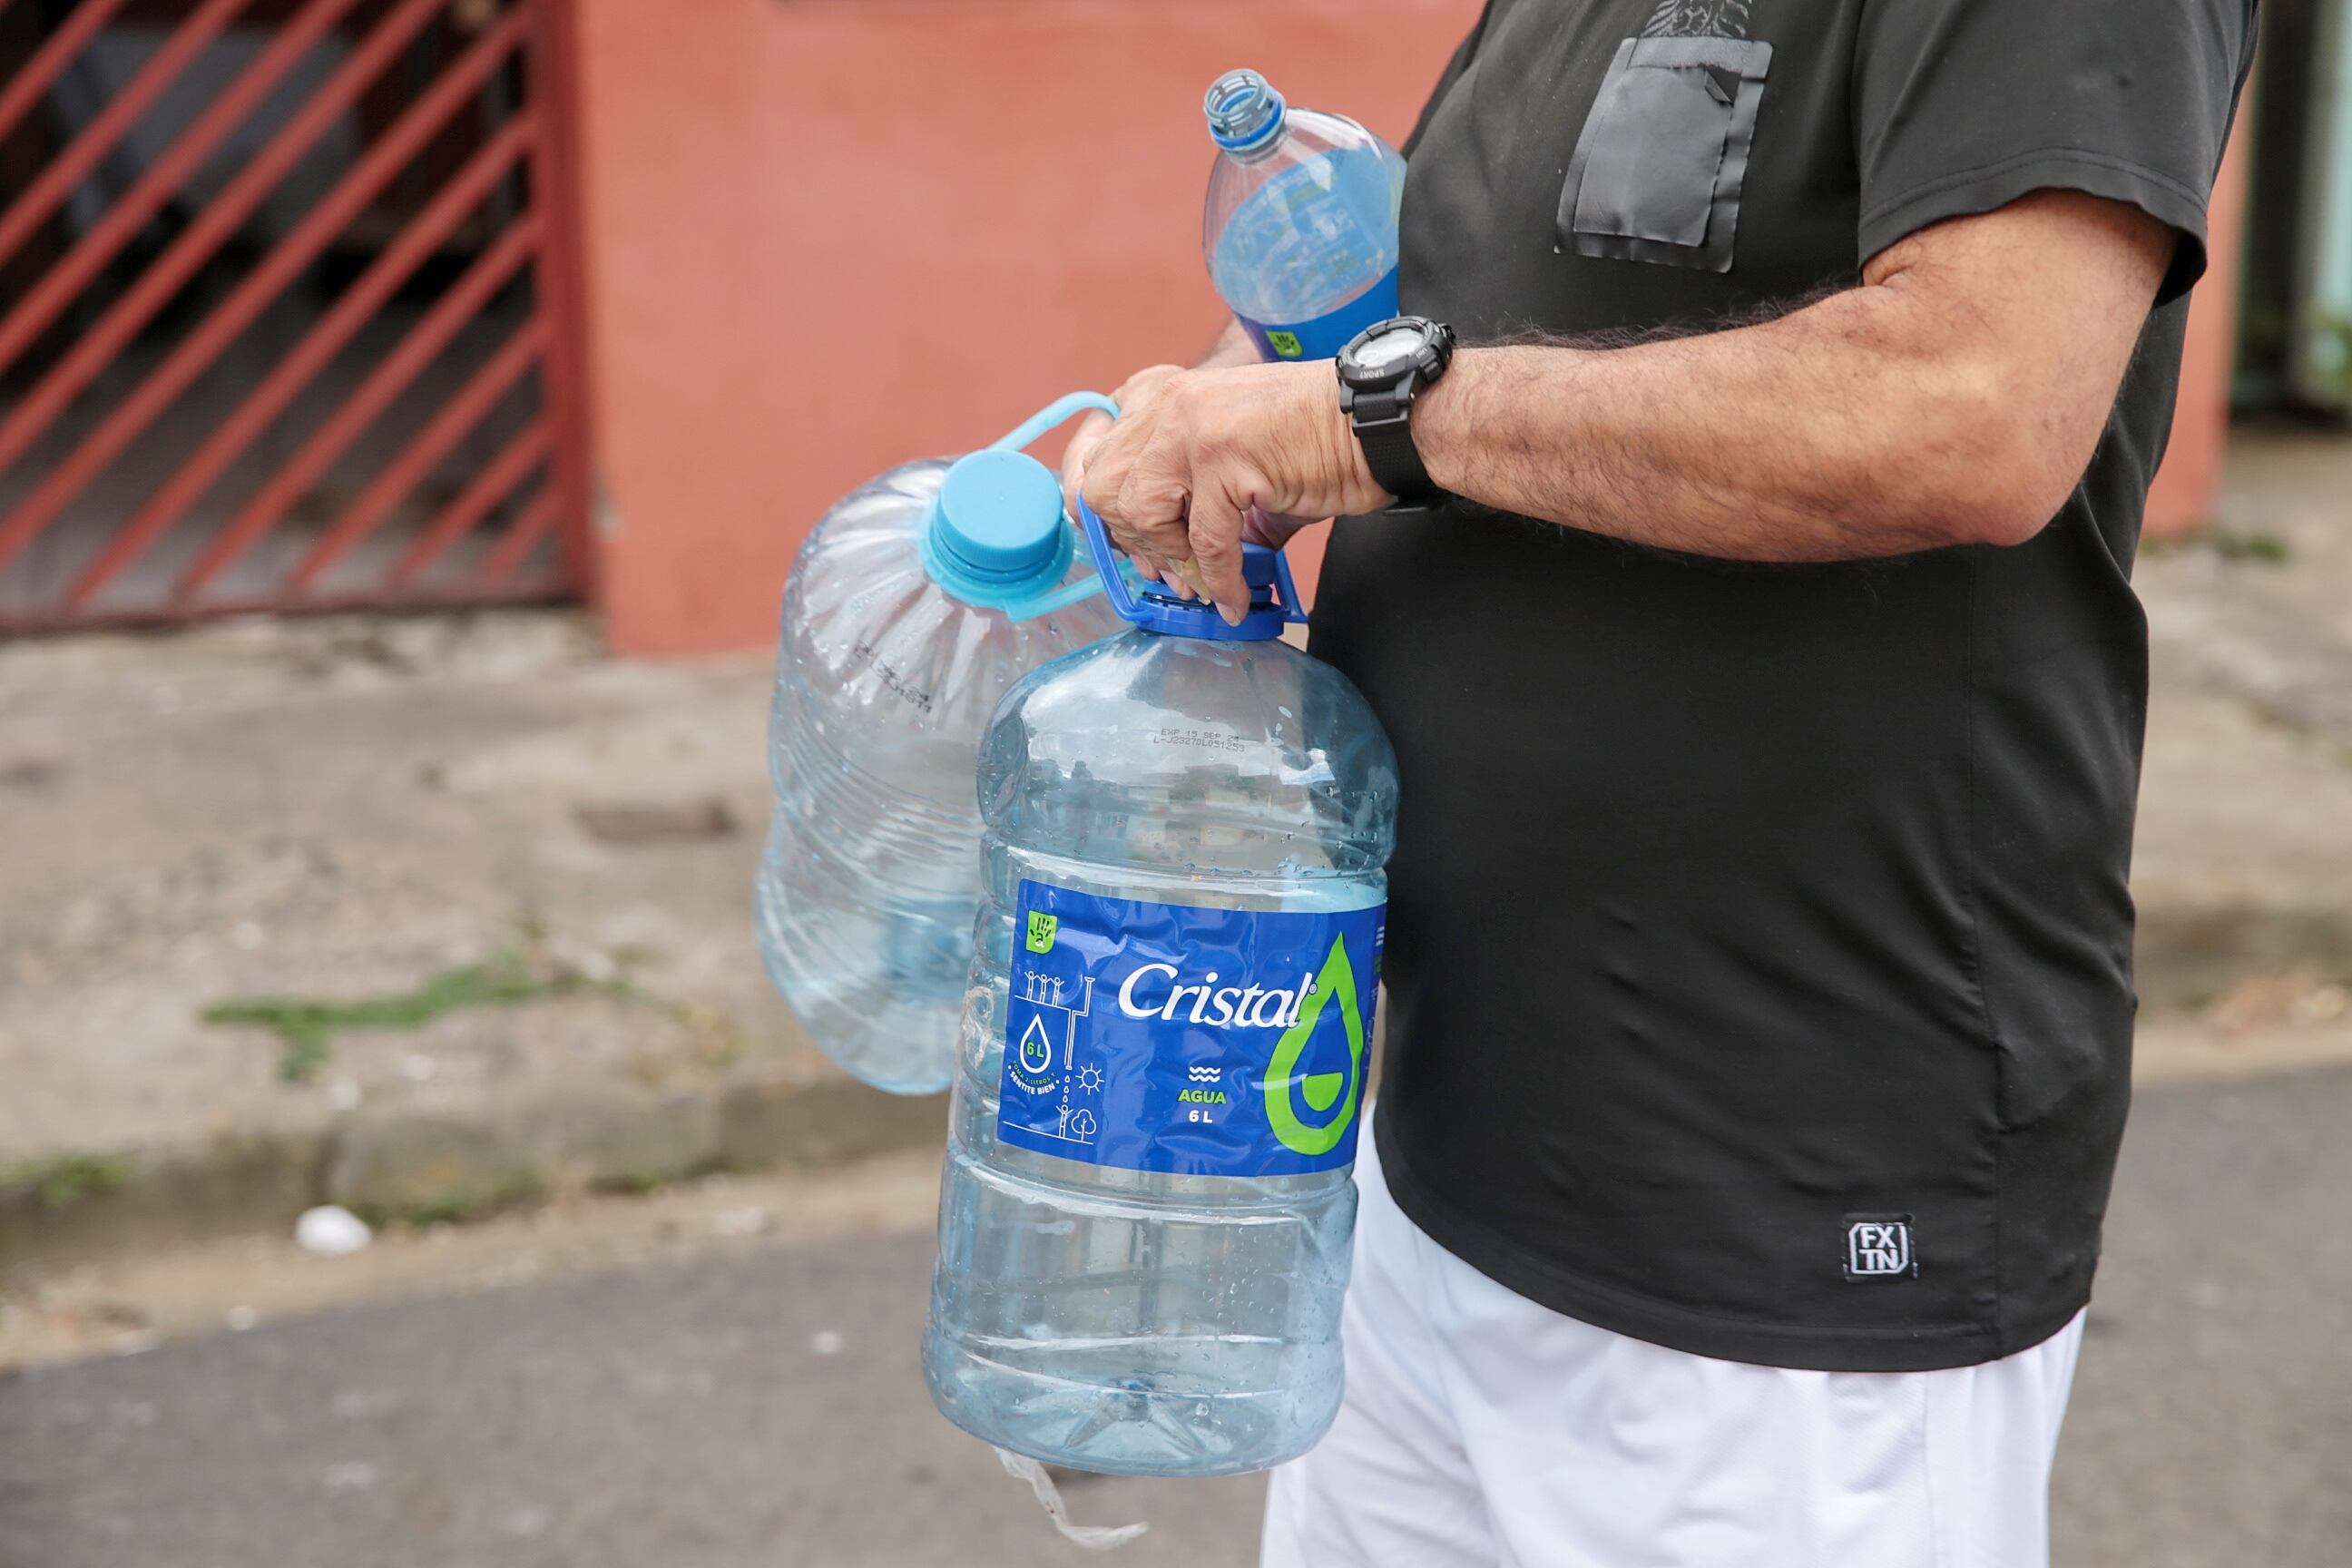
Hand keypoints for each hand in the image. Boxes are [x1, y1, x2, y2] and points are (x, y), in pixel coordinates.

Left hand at [1075, 361, 1385, 622]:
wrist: (1375, 422)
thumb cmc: (1312, 440)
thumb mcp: (1230, 454)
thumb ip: (1187, 494)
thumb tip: (1168, 561)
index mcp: (1161, 393)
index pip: (1093, 450)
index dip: (1094, 503)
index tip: (1114, 540)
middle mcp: (1168, 403)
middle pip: (1105, 487)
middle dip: (1129, 539)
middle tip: (1166, 569)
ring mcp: (1193, 426)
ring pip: (1142, 512)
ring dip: (1172, 559)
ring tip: (1203, 582)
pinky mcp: (1225, 457)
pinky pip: (1204, 539)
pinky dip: (1219, 579)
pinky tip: (1235, 598)